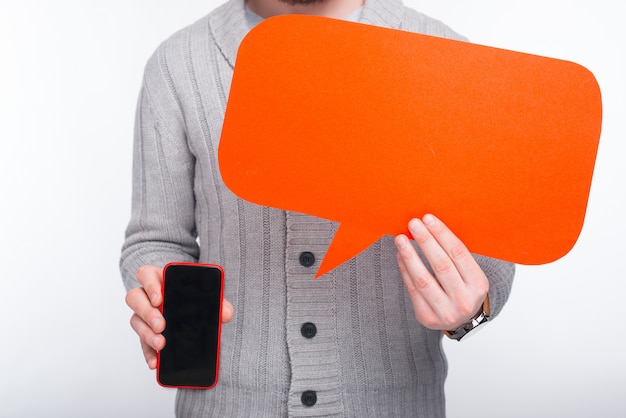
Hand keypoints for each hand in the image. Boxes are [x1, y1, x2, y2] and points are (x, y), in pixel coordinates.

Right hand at [125, 265, 234, 368]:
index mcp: (160, 279)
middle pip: (135, 298)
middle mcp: (147, 296)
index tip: (159, 299)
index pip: (146, 274)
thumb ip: (219, 302)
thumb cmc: (195, 298)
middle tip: (161, 325)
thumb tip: (226, 314)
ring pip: (136, 321)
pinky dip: (149, 354)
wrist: (194, 310)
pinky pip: (142, 344)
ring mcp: (144, 315)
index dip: (149, 285)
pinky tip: (156, 362)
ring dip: (147, 334)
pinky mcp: (146, 334)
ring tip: (161, 344)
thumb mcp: (207, 297)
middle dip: (147, 312)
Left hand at [394, 214, 488, 331]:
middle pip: (441, 265)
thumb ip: (454, 255)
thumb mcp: (470, 274)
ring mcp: (446, 312)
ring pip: (423, 279)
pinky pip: (413, 290)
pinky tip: (400, 256)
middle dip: (425, 241)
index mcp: (479, 285)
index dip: (442, 234)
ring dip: (410, 256)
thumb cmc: (462, 289)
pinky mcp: (427, 317)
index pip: (459, 253)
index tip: (428, 218)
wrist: (461, 322)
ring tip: (400, 239)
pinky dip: (405, 270)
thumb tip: (429, 226)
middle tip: (413, 224)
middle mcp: (464, 300)